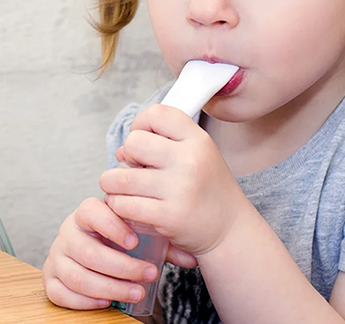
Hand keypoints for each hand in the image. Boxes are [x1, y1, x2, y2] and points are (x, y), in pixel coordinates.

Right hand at [42, 196, 196, 309]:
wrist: (96, 245)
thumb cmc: (123, 238)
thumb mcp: (142, 234)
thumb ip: (164, 241)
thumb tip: (191, 258)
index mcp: (87, 211)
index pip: (92, 211)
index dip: (112, 226)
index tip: (135, 242)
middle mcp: (68, 231)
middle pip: (89, 251)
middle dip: (121, 266)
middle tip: (148, 274)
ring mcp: (57, 254)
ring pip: (78, 275)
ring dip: (110, 287)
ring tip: (136, 291)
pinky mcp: (50, 277)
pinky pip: (60, 293)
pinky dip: (84, 300)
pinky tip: (107, 301)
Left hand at [100, 103, 249, 256]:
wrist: (231, 230)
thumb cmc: (209, 190)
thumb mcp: (198, 154)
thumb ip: (164, 144)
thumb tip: (121, 150)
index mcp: (198, 139)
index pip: (157, 113)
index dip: (141, 124)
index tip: (142, 140)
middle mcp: (190, 159)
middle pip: (134, 142)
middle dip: (127, 155)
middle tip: (136, 169)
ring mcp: (180, 188)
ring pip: (121, 178)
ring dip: (113, 184)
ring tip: (123, 190)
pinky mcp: (169, 216)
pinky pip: (124, 205)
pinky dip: (118, 206)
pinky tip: (128, 207)